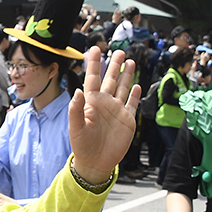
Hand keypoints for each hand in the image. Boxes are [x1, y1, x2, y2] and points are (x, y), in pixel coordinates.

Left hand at [69, 48, 140, 183]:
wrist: (95, 163)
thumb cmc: (82, 146)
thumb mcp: (76, 127)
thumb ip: (76, 109)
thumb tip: (78, 91)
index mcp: (91, 102)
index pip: (93, 78)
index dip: (94, 64)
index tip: (95, 49)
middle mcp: (105, 103)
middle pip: (111, 79)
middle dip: (114, 65)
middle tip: (119, 51)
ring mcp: (117, 111)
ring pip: (122, 88)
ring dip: (126, 75)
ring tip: (129, 61)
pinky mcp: (127, 120)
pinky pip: (131, 104)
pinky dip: (134, 95)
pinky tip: (136, 85)